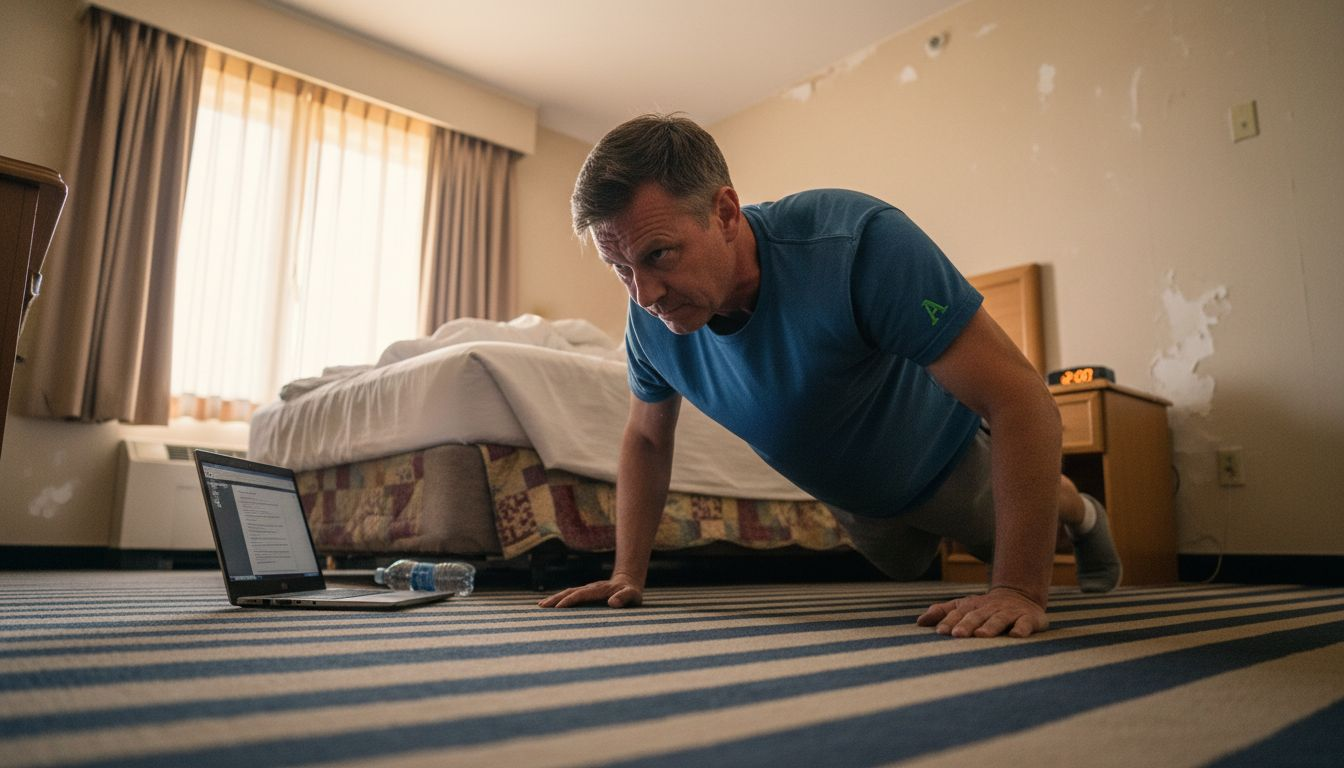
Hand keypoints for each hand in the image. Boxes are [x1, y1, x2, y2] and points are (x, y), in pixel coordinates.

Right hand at [537, 574, 643, 608]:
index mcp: (599, 590)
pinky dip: (559, 599)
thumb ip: (624, 598)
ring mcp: (587, 590)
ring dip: (554, 598)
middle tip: (541, 607)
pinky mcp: (586, 593)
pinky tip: (551, 605)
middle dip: (556, 599)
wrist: (629, 581)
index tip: (558, 608)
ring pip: (568, 592)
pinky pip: (570, 595)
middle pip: (570, 592)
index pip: (581, 594)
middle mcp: (590, 588)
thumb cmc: (631, 592)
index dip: (569, 600)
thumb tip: (612, 603)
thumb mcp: (632, 595)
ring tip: (540, 605)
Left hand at [916, 587, 1047, 637]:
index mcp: (972, 606)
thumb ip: (942, 612)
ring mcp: (1009, 612)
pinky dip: (1021, 629)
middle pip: (976, 616)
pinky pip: (1025, 623)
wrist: (1019, 595)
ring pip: (998, 619)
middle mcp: (989, 608)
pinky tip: (1016, 635)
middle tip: (957, 635)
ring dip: (990, 627)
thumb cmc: (984, 607)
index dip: (949, 621)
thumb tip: (918, 622)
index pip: (958, 613)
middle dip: (966, 625)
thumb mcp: (963, 606)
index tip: (940, 632)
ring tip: (981, 635)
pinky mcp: (1028, 618)